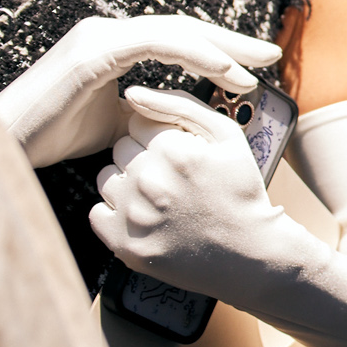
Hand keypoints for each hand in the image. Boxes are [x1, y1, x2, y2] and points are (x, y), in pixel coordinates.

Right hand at [0, 13, 282, 167]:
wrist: (10, 145)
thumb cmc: (58, 136)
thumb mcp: (119, 123)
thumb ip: (150, 112)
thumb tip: (185, 119)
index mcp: (115, 45)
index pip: (177, 39)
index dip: (218, 49)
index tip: (254, 64)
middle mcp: (109, 32)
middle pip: (183, 29)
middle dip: (229, 42)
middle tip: (270, 54)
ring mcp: (100, 36)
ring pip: (175, 31)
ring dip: (219, 49)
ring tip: (252, 69)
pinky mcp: (94, 50)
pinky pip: (155, 43)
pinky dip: (193, 54)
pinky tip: (223, 70)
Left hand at [89, 87, 323, 304]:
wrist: (249, 253)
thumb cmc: (239, 190)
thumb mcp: (227, 137)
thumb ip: (181, 105)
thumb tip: (133, 92)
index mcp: (175, 151)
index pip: (138, 122)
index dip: (160, 134)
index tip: (178, 153)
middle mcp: (150, 181)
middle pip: (121, 148)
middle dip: (144, 157)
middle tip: (173, 178)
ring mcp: (135, 215)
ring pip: (107, 178)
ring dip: (128, 183)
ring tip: (160, 198)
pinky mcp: (124, 245)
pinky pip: (97, 213)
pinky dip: (117, 213)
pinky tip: (146, 217)